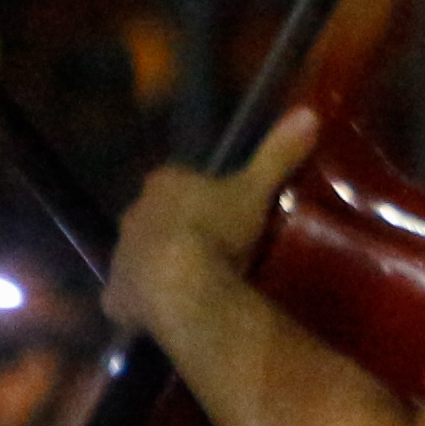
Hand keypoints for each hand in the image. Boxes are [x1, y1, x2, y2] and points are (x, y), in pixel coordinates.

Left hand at [106, 105, 319, 342]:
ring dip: (158, 264)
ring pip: (139, 255)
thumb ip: (278, 154)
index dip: (197, 194)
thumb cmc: (218, 232)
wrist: (182, 285)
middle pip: (155, 216)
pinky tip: (164, 313)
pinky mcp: (115, 296)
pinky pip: (128, 298)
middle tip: (210, 248)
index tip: (220, 210)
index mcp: (163, 184)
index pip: (177, 180)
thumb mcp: (256, 190)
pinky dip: (141, 304)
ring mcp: (122, 256)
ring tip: (193, 282)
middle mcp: (134, 213)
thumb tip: (309, 112)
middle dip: (174, 227)